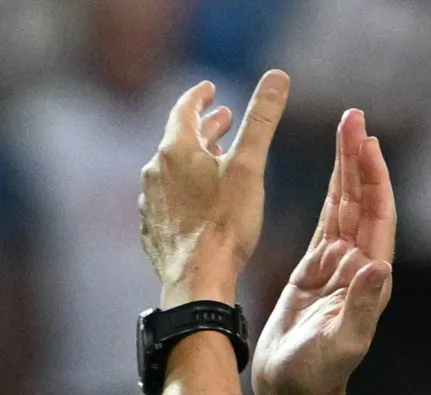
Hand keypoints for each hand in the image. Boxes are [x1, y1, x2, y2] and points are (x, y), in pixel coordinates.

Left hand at [139, 70, 290, 307]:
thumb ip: (262, 120)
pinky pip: (167, 199)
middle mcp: (156, 170)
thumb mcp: (250, 167)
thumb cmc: (226, 224)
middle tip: (222, 121)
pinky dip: (184, 191)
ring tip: (213, 162)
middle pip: (178, 140)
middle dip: (203, 129)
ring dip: (193, 162)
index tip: (210, 89)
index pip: (184, 109)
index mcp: (177, 150)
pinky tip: (197, 203)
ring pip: (172, 171)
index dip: (200, 97)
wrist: (197, 279)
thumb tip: (278, 76)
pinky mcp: (153, 229)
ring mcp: (151, 201)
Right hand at [252, 109, 395, 394]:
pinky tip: (333, 172)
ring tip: (346, 128)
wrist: (294, 393)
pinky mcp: (316, 271)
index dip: (374, 179)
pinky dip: (331, 194)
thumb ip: (360, 307)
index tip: (367, 141)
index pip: (377, 217)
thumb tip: (378, 267)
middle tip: (354, 117)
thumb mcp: (340, 343)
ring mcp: (338, 267)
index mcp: (371, 280)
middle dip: (360, 160)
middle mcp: (360, 268)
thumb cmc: (317, 375)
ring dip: (347, 170)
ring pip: (347, 207)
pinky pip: (327, 222)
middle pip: (364, 202)